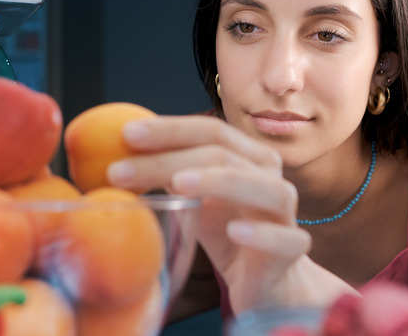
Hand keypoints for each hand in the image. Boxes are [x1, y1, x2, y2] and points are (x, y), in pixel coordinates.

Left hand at [106, 115, 347, 311]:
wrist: (266, 279)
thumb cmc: (227, 230)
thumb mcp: (194, 198)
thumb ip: (168, 174)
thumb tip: (115, 155)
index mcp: (248, 157)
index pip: (211, 131)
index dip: (170, 129)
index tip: (125, 134)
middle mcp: (270, 177)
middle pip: (226, 155)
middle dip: (171, 158)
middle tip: (120, 170)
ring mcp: (285, 213)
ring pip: (267, 189)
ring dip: (221, 181)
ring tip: (178, 184)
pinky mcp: (293, 250)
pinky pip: (286, 239)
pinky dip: (262, 233)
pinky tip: (234, 232)